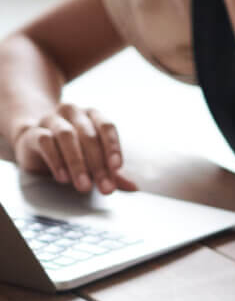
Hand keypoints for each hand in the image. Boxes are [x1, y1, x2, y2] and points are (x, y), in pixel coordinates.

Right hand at [11, 104, 136, 193]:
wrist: (34, 144)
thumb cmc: (72, 150)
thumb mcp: (94, 161)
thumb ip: (112, 172)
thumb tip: (134, 187)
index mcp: (92, 116)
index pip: (106, 127)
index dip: (113, 147)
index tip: (117, 168)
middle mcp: (73, 113)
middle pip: (88, 135)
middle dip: (98, 164)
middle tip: (105, 187)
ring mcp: (52, 119)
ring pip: (66, 135)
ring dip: (78, 163)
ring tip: (84, 186)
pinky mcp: (34, 132)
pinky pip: (45, 141)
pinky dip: (56, 160)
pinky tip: (64, 178)